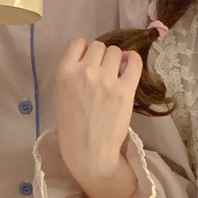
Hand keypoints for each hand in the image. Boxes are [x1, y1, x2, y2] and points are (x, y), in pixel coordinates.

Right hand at [55, 39, 142, 197]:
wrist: (89, 154)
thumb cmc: (74, 130)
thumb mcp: (63, 96)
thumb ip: (74, 76)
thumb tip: (93, 60)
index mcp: (64, 73)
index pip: (78, 43)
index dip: (86, 52)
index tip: (90, 63)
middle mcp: (84, 72)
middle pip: (99, 46)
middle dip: (102, 58)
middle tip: (103, 75)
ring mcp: (105, 80)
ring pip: (115, 52)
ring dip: (117, 61)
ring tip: (115, 77)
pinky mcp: (124, 90)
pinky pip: (134, 62)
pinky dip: (133, 61)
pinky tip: (130, 68)